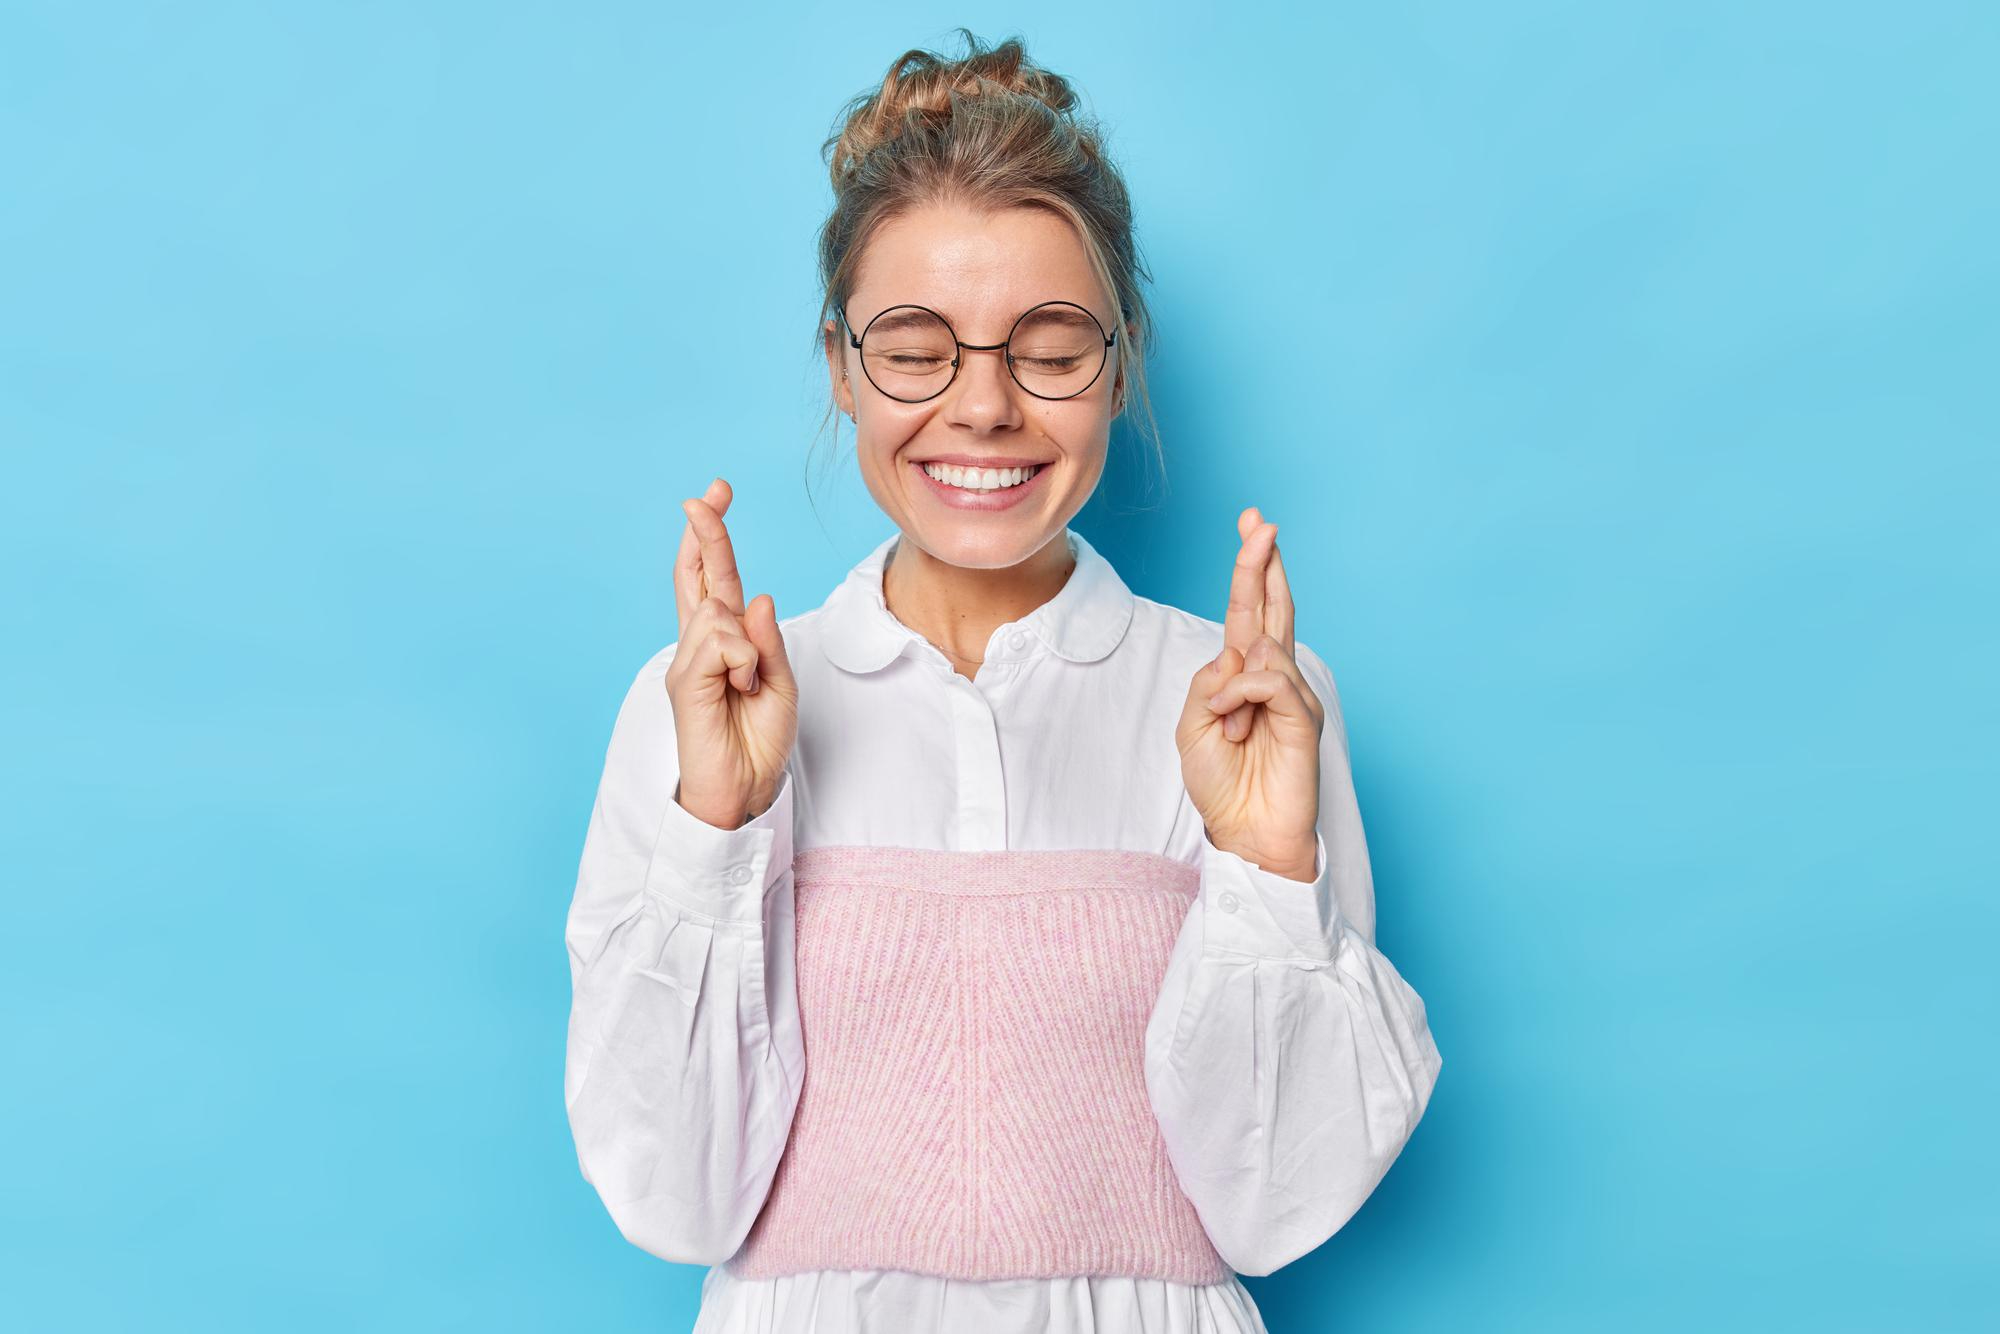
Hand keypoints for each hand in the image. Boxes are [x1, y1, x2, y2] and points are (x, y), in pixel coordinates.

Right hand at [667, 477, 799, 829]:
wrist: (742, 791)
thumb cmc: (758, 741)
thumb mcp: (779, 684)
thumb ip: (767, 642)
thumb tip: (759, 598)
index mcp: (723, 643)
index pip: (713, 579)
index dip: (712, 538)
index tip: (716, 494)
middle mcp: (699, 645)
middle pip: (699, 576)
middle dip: (707, 533)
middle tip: (711, 493)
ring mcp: (687, 662)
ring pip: (717, 613)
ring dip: (746, 645)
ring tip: (749, 685)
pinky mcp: (683, 683)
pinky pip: (717, 646)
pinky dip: (739, 663)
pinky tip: (739, 689)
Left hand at [1175, 507, 1324, 882]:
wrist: (1246, 834)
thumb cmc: (1222, 785)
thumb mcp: (1193, 725)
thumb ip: (1209, 680)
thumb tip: (1242, 652)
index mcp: (1244, 675)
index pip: (1251, 610)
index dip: (1252, 568)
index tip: (1252, 524)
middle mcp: (1274, 677)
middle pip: (1273, 606)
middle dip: (1264, 562)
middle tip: (1262, 520)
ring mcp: (1293, 695)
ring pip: (1266, 649)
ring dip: (1234, 687)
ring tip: (1231, 728)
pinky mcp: (1304, 717)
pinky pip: (1272, 681)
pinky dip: (1244, 696)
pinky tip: (1239, 723)